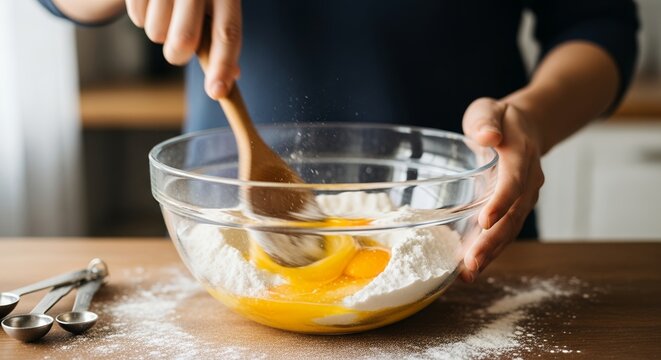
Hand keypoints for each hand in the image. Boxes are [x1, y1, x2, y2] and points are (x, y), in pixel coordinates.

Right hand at [125, 0, 241, 98]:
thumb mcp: (219, 2)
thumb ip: (223, 35)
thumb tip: (231, 76)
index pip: (227, 33)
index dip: (223, 66)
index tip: (216, 92)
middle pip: (184, 41)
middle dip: (179, 55)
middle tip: (179, 46)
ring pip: (156, 34)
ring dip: (160, 35)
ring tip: (167, 13)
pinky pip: (137, 18)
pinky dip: (144, 18)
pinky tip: (153, 2)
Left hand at [460, 97, 544, 281]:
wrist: (526, 128)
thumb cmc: (501, 120)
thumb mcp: (490, 109)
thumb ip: (486, 120)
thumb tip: (488, 135)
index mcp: (521, 156)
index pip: (513, 182)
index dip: (501, 202)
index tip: (485, 221)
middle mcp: (528, 182)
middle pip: (513, 216)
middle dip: (493, 242)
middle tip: (471, 263)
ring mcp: (524, 199)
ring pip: (510, 230)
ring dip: (491, 253)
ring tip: (468, 274)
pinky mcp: (515, 209)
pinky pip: (505, 232)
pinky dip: (490, 250)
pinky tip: (470, 267)